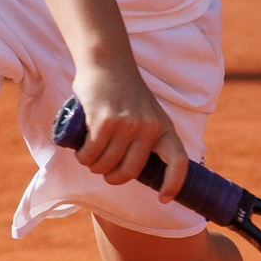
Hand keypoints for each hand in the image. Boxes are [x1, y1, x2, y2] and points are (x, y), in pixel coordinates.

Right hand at [68, 62, 189, 202]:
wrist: (108, 62)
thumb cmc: (124, 92)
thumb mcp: (147, 113)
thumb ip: (146, 137)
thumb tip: (134, 169)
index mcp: (164, 128)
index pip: (178, 162)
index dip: (173, 184)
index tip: (162, 198)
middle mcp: (149, 128)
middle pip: (130, 171)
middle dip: (112, 177)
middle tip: (103, 170)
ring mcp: (128, 124)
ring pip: (107, 164)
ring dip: (94, 167)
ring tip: (89, 158)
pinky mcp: (105, 121)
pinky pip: (92, 153)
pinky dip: (84, 157)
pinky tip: (82, 152)